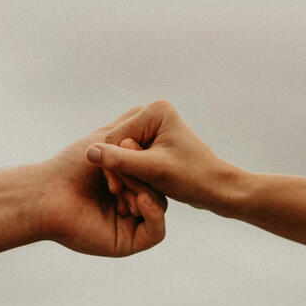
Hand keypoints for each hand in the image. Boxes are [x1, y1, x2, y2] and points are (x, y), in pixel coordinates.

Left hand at [39, 108, 170, 256]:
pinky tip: (139, 200)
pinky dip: (153, 213)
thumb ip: (128, 128)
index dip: (146, 158)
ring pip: (159, 207)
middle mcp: (130, 203)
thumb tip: (151, 112)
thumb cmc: (71, 167)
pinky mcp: (130, 242)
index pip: (154, 170)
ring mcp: (131, 224)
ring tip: (118, 185)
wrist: (48, 194)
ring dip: (143, 191)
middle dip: (144, 175)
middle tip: (124, 167)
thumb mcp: (105, 140)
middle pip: (159, 188)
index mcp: (126, 182)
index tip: (129, 146)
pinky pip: (157, 231)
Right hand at [85, 100, 238, 210]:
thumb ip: (120, 161)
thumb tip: (90, 152)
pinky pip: (132, 158)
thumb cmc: (191, 178)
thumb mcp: (153, 170)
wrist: (216, 189)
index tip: (120, 188)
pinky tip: (141, 189)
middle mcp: (154, 114)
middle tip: (128, 194)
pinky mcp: (154, 143)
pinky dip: (133, 175)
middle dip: (122, 170)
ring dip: (126, 175)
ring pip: (123, 154)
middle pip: (118, 145)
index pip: (116, 138)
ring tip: (137, 193)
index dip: (114, 164)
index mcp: (155, 111)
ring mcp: (154, 128)